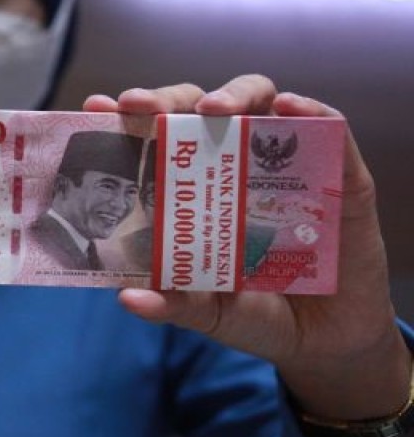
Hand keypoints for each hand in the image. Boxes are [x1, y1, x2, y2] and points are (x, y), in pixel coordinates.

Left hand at [85, 75, 409, 421]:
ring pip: (260, 102)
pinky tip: (290, 108)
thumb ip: (173, 304)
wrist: (323, 341)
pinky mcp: (339, 174)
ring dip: (234, 94)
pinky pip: (329, 129)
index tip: (96, 108)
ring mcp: (285, 163)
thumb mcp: (209, 313)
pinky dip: (311, 110)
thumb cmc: (254, 314)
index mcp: (191, 187)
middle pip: (198, 109)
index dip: (127, 118)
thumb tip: (127, 299)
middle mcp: (233, 163)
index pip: (155, 138)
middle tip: (142, 105)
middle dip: (167, 98)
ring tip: (214, 110)